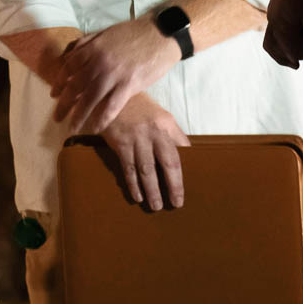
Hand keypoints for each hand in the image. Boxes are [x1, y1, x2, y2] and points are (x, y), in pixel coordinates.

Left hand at [52, 16, 179, 133]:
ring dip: (79, 116)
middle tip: (57, 118)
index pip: (69, 68)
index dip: (59, 83)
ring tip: (72, 128)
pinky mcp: (129, 85)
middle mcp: (98, 62)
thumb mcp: (106, 33)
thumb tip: (70, 53)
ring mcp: (113, 74)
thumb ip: (87, 42)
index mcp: (92, 48)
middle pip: (75, 87)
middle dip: (64, 104)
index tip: (54, 94)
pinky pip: (112, 106)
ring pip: (90, 99)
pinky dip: (102, 118)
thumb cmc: (134, 33)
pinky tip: (96, 128)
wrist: (161, 34)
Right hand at [99, 93, 190, 210]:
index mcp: (167, 124)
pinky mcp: (121, 144)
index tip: (189, 184)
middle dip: (173, 186)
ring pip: (147, 170)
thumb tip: (184, 157)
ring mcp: (137, 139)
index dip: (187, 168)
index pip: (183, 149)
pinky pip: (129, 169)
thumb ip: (172, 135)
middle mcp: (154, 132)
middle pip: (168, 163)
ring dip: (152, 190)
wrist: (112, 98)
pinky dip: (133, 184)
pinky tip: (138, 196)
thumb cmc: (140, 109)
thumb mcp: (160, 116)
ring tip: (156, 206)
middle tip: (176, 203)